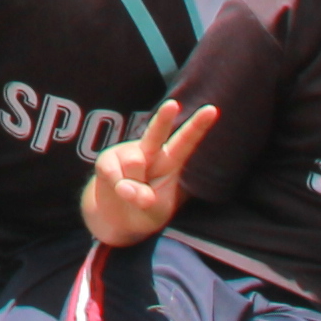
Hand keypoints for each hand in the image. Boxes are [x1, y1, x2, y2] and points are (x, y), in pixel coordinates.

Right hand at [80, 100, 212, 249]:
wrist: (114, 216)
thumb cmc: (143, 210)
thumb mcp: (154, 212)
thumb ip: (145, 201)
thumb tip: (125, 188)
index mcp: (171, 162)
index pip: (186, 143)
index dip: (198, 127)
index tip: (212, 110)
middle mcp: (150, 151)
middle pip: (156, 133)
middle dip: (164, 118)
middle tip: (173, 104)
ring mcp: (127, 152)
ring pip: (133, 164)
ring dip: (131, 187)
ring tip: (131, 195)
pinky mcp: (108, 159)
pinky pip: (113, 173)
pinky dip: (117, 187)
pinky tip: (117, 190)